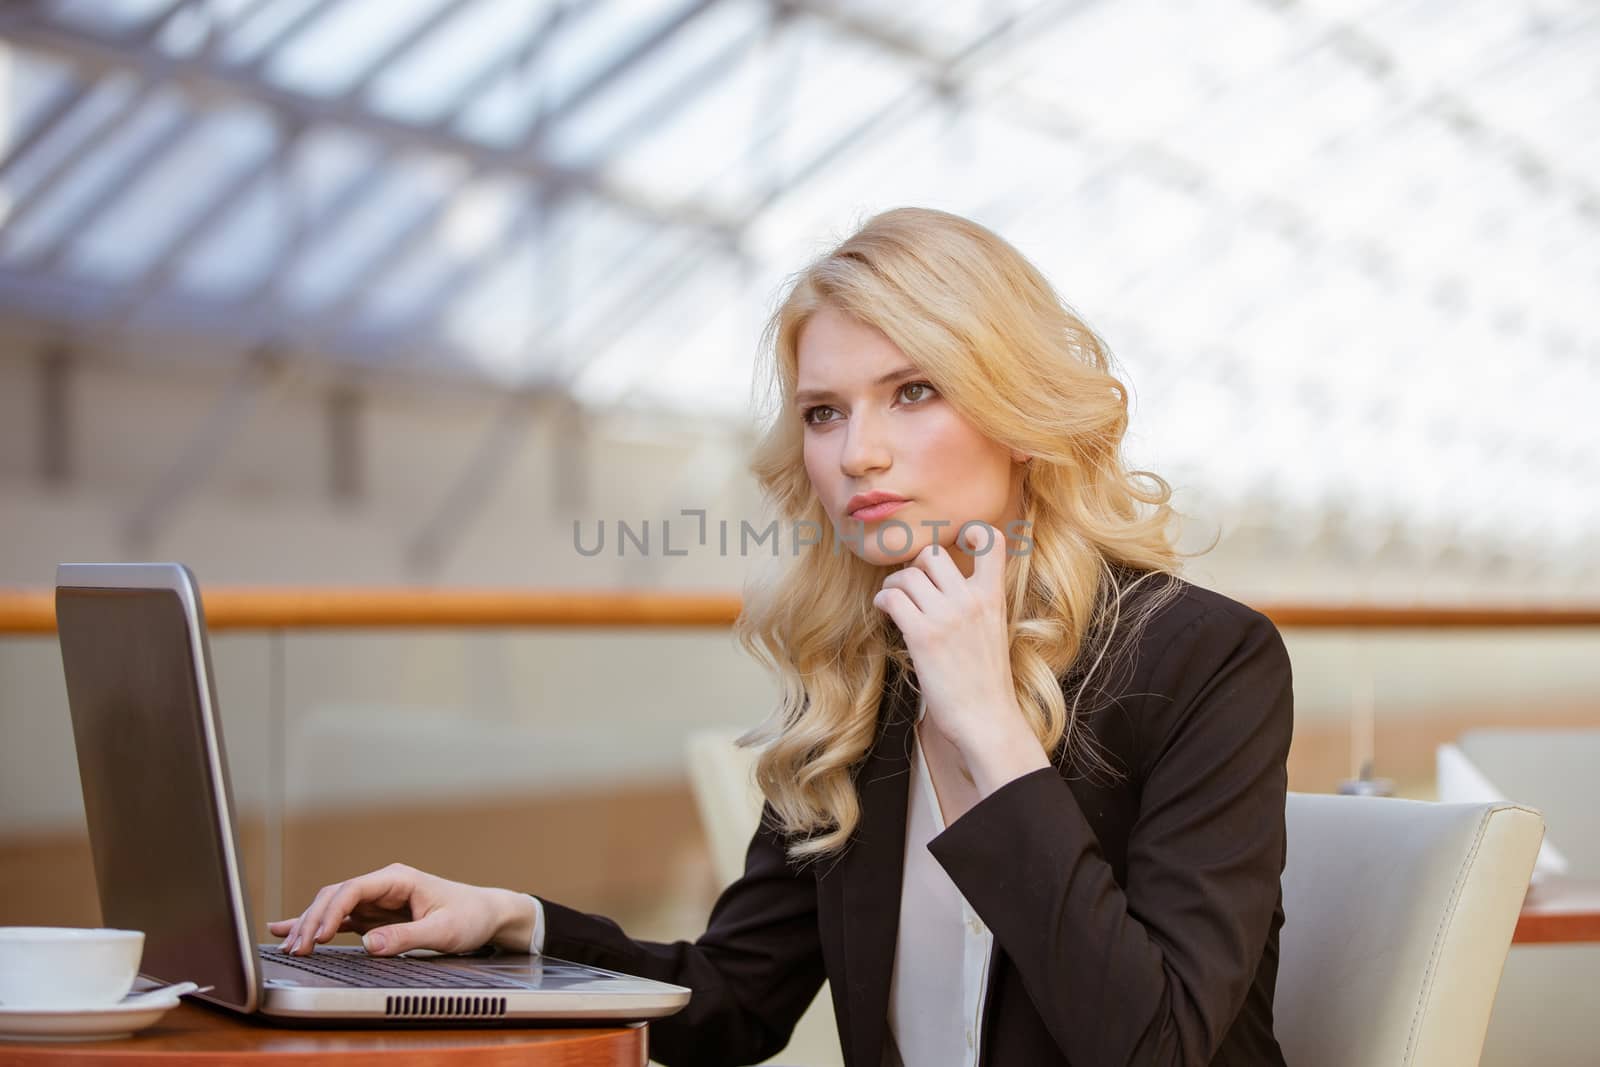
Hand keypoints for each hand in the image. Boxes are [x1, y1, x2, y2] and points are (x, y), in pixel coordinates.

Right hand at [266, 863, 535, 957]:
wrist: (485, 915)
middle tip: (296, 949)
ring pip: (333, 907)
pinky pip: (339, 919)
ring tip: (288, 946)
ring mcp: (377, 900)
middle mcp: (383, 885)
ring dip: (309, 924)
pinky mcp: (375, 915)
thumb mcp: (443, 931)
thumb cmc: (469, 916)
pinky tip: (287, 930)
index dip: (331, 911)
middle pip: (336, 896)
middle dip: (311, 920)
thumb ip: (406, 937)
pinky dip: (316, 926)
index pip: (354, 889)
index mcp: (398, 879)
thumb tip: (369, 944)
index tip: (317, 936)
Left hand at [872, 522, 1048, 793]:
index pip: (992, 541)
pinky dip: (883, 600)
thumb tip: (944, 586)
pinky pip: (892, 598)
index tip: (958, 543)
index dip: (973, 532)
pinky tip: (886, 612)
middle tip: (910, 586)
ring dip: (893, 585)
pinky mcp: (923, 636)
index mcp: (993, 597)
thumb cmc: (986, 681)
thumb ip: (977, 604)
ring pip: (907, 574)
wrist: (986, 719)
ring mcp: (947, 616)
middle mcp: (971, 600)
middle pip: (932, 553)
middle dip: (915, 565)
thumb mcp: (992, 631)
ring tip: (894, 602)